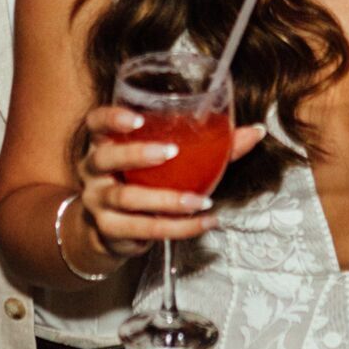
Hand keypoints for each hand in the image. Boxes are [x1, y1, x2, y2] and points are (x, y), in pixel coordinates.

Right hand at [75, 106, 265, 263]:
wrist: (108, 229)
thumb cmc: (141, 181)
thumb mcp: (163, 160)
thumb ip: (208, 144)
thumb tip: (255, 131)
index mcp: (104, 142)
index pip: (96, 122)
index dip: (112, 118)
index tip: (137, 119)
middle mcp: (93, 170)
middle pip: (106, 158)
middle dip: (137, 154)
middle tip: (172, 153)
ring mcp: (97, 201)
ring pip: (127, 198)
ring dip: (166, 199)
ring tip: (201, 200)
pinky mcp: (110, 230)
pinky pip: (145, 228)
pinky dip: (178, 227)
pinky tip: (204, 222)